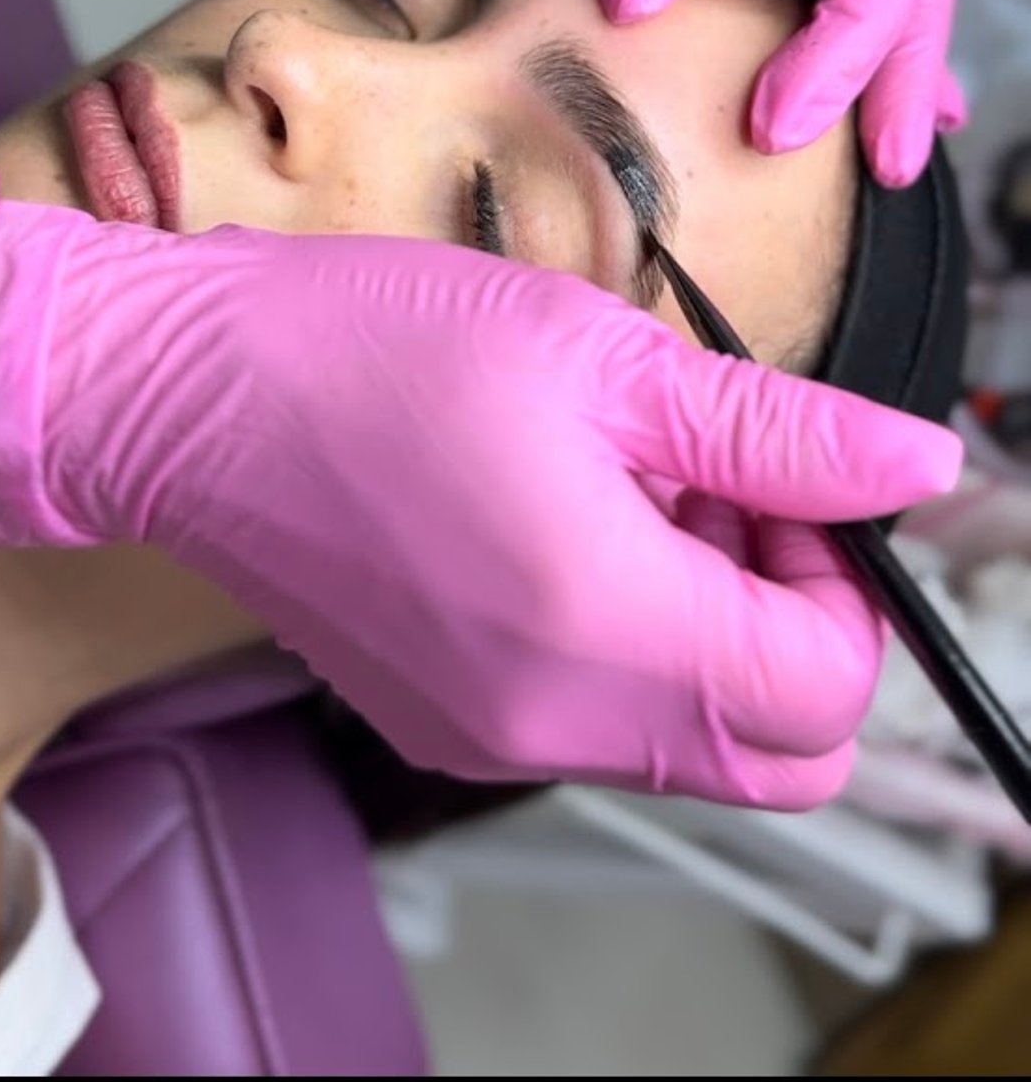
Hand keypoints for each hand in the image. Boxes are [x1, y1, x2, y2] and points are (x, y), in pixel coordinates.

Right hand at [0, 178, 959, 804]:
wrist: (190, 393)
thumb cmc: (367, 348)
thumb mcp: (604, 356)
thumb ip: (781, 432)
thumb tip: (911, 465)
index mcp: (602, 625)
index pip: (827, 688)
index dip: (845, 582)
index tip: (789, 486)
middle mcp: (551, 720)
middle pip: (778, 752)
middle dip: (797, 628)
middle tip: (733, 495)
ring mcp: (491, 740)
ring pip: (691, 745)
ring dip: (711, 633)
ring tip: (636, 488)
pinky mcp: (446, 727)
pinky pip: (597, 729)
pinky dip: (628, 650)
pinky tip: (568, 524)